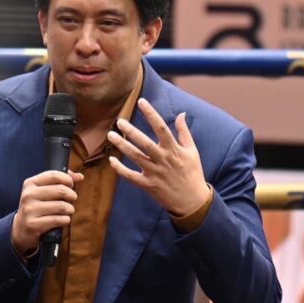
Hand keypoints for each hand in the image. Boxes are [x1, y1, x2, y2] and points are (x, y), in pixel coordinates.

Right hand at [11, 170, 83, 257]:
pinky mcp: (33, 224)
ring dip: (70, 209)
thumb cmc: (37, 207)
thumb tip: (80, 176)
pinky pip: (58, 220)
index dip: (67, 179)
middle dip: (71, 195)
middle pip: (60, 190)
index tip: (71, 185)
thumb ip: (61, 181)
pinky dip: (65, 220)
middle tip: (72, 199)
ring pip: (61, 206)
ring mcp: (30, 210)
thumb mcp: (44, 191)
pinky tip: (64, 220)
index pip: (53, 175)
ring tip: (68, 211)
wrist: (20, 229)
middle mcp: (28, 195)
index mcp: (30, 183)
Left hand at [106, 98, 210, 216]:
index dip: (151, 113)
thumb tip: (181, 114)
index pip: (161, 127)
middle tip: (119, 121)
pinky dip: (120, 169)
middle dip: (131, 131)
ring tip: (111, 135)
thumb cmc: (192, 173)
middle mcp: (163, 160)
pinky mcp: (148, 185)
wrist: (192, 201)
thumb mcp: (192, 151)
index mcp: (174, 150)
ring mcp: (155, 173)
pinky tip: (111, 160)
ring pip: (135, 157)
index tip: (142, 101)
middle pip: (144, 142)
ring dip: (122, 146)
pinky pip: (131, 176)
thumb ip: (184, 132)